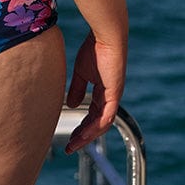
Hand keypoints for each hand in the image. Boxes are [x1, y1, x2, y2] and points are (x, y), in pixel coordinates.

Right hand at [65, 31, 126, 154]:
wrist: (106, 36)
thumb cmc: (95, 49)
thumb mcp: (81, 72)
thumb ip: (77, 88)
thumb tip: (71, 104)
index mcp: (102, 92)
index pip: (92, 115)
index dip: (81, 127)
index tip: (70, 137)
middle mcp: (109, 98)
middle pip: (96, 123)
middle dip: (83, 136)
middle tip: (70, 147)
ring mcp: (113, 97)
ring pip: (102, 124)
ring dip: (88, 135)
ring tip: (75, 144)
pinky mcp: (114, 94)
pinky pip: (106, 116)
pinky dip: (95, 126)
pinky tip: (85, 133)